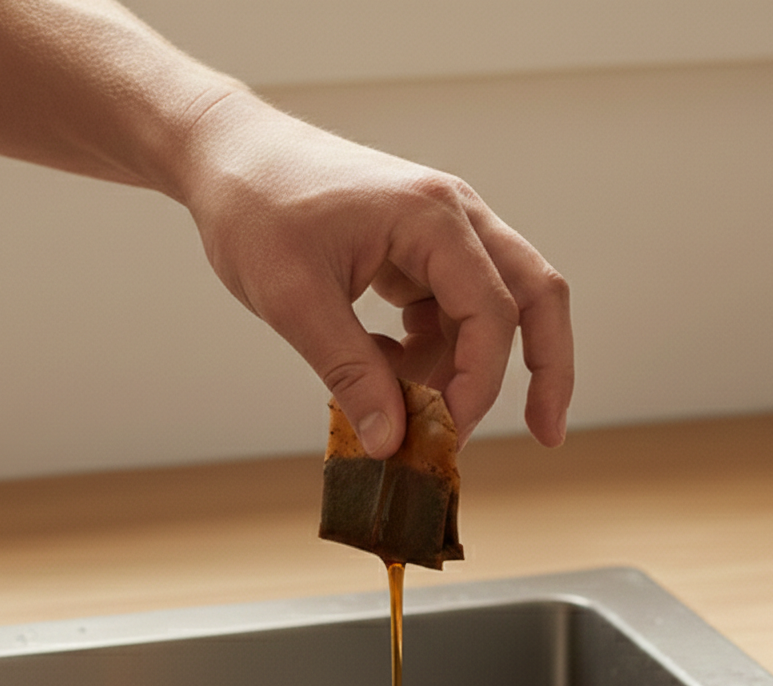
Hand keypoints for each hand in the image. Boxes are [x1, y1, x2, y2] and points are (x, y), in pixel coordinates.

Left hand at [180, 91, 573, 457]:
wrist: (226, 156)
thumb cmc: (254, 209)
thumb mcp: (296, 301)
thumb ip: (350, 373)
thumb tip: (390, 442)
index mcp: (433, 218)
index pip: (494, 312)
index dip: (478, 384)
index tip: (445, 436)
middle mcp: (453, 218)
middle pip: (533, 296)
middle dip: (546, 369)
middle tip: (544, 433)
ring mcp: (438, 233)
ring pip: (488, 311)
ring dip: (459, 367)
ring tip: (407, 406)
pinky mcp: (415, 251)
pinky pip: (445, 310)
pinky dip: (427, 351)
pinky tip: (382, 367)